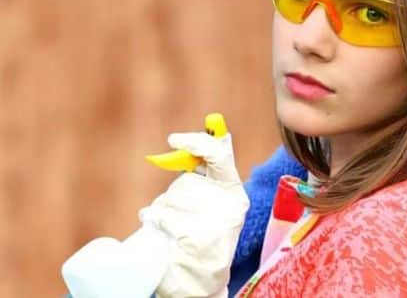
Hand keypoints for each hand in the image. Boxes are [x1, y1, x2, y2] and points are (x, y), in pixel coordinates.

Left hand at [140, 131, 249, 297]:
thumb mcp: (209, 205)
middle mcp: (230, 206)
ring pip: (171, 199)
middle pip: (187, 182)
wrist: (200, 283)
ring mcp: (214, 223)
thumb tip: (183, 144)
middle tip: (176, 212)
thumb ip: (202, 177)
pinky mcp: (196, 238)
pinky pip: (164, 217)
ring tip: (170, 228)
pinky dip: (156, 222)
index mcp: (234, 193)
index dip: (197, 143)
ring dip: (161, 210)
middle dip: (174, 195)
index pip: (220, 155)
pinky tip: (162, 233)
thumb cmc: (201, 238)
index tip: (174, 139)